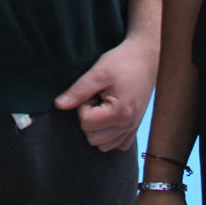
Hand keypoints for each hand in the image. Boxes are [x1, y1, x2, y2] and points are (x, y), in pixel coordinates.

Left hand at [53, 32, 157, 151]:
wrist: (146, 57)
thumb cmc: (123, 61)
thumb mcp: (98, 72)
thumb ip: (78, 91)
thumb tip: (59, 105)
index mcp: (120, 112)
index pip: (86, 124)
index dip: (83, 106)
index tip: (92, 92)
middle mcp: (128, 124)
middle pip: (93, 139)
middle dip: (89, 119)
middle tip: (96, 99)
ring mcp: (133, 127)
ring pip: (104, 146)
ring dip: (97, 129)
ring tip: (103, 107)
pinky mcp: (135, 127)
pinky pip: (119, 145)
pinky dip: (110, 136)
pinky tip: (109, 117)